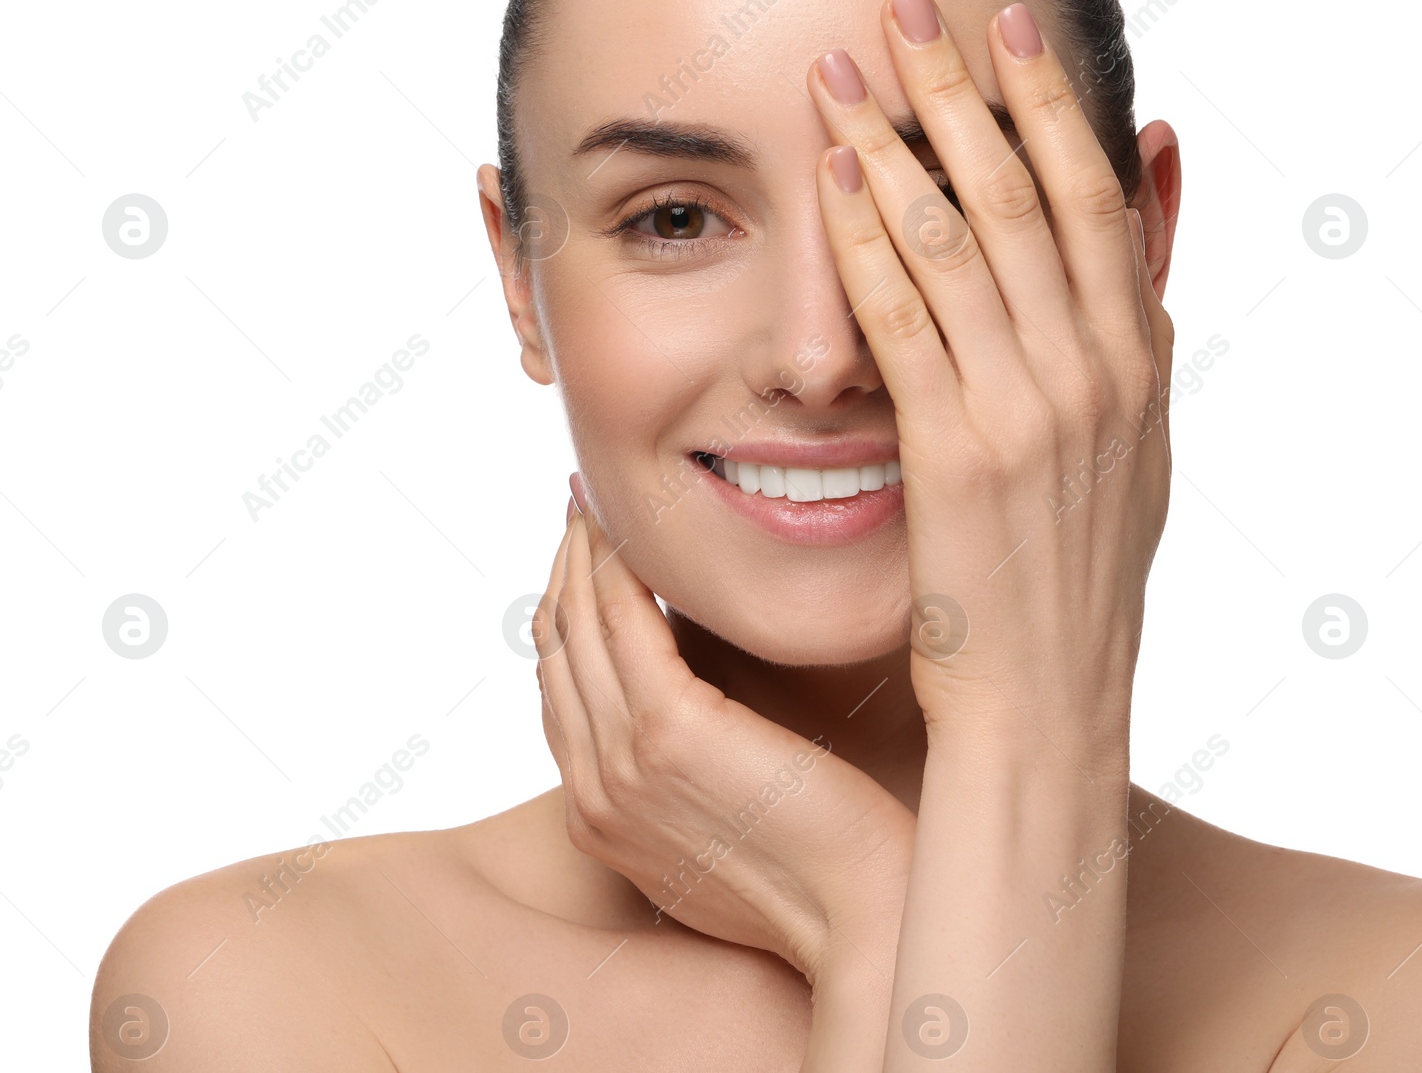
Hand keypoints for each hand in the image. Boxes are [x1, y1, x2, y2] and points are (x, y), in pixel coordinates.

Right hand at [532, 484, 913, 981]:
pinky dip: (624, 567)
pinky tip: (641, 531)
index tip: (587, 552)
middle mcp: (592, 791)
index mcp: (598, 814)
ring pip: (579, 624)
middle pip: (555, 647)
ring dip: (587, 552)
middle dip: (566, 568)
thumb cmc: (822, 869)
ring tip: (606, 502)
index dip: (565, 609)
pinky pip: (624, 623)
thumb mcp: (726, 821)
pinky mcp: (669, 733)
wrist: (867, 919)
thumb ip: (685, 765)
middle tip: (586, 505)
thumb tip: (689, 696)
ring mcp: (622, 763)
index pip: (558, 686)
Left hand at [808, 0, 1173, 759]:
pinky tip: (831, 180)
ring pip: (961, 239)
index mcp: (1136, 364)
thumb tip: (1131, 229)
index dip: (1049, 102)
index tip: (1007, 25)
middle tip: (909, 5)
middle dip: (962, 90)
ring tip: (845, 70)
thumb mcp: (1131, 457)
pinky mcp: (958, 453)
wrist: (1047, 707)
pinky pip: (905, 320)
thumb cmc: (1069, 587)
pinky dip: (867, 242)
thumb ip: (1126, 339)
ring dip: (898, 142)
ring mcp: (1030, 409)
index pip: (1092, 197)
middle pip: (1024, 191)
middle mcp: (1094, 371)